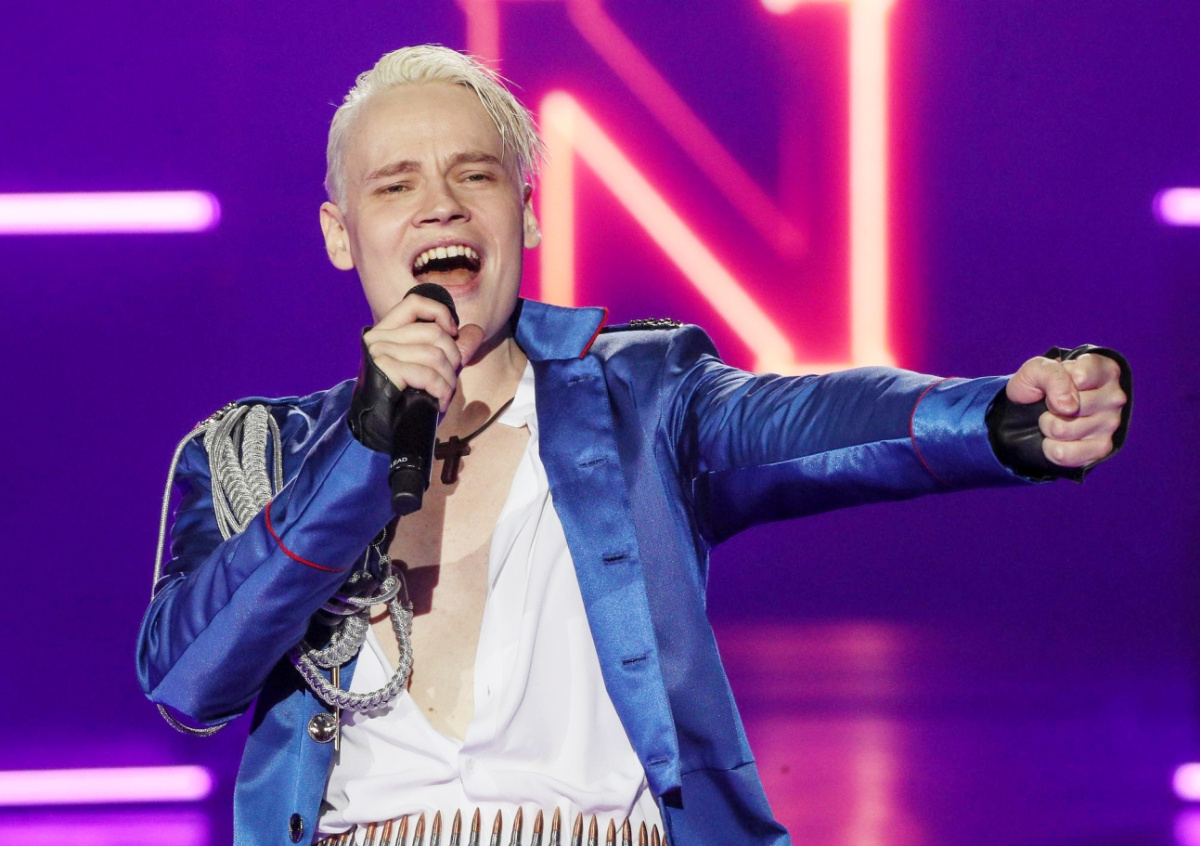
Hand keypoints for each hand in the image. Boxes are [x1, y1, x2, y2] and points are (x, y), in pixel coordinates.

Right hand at [363, 295, 484, 412]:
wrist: (381, 430)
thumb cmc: (406, 398)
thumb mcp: (433, 368)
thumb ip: (453, 349)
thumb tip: (476, 330)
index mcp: (386, 331)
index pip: (414, 302)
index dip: (439, 312)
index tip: (453, 332)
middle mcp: (378, 337)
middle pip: (434, 332)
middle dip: (454, 358)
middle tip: (450, 379)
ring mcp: (379, 352)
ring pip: (435, 354)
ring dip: (448, 379)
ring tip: (444, 394)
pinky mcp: (385, 370)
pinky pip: (428, 374)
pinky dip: (441, 391)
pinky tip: (439, 403)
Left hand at [1005, 354, 1126, 467]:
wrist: (1030, 411)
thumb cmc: (1040, 385)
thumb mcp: (1037, 369)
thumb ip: (1052, 375)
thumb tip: (1069, 406)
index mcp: (1105, 371)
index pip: (1081, 376)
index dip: (1057, 382)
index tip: (1056, 382)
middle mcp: (1115, 397)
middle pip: (1071, 408)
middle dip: (1050, 407)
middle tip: (1054, 404)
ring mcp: (1111, 425)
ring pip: (1062, 430)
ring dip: (1048, 427)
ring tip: (1055, 419)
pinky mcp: (1101, 449)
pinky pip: (1063, 453)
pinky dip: (1050, 447)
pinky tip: (1056, 439)